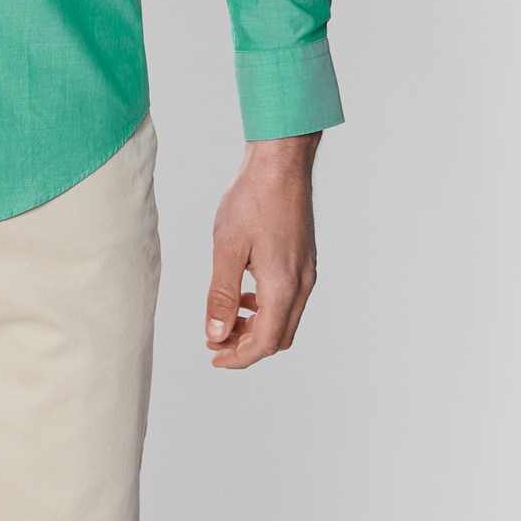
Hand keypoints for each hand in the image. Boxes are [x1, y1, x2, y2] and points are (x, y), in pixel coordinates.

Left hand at [205, 132, 320, 368]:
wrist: (280, 164)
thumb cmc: (252, 199)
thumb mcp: (227, 248)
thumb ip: (222, 294)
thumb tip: (216, 332)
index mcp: (283, 287)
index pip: (264, 343)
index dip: (238, 357)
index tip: (213, 355)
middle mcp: (302, 285)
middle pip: (278, 337)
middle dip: (247, 346)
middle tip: (215, 339)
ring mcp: (307, 272)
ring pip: (285, 319)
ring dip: (257, 327)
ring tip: (226, 318)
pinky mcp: (305, 259)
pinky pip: (288, 298)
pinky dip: (266, 307)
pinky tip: (245, 293)